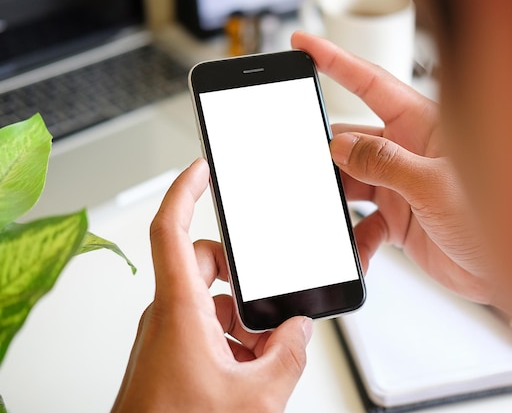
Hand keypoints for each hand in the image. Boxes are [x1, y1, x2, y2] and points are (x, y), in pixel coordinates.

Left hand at [111, 158, 312, 412]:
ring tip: (266, 348)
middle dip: (242, 274)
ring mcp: (167, 336)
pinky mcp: (170, 356)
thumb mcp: (257, 396)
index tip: (202, 168)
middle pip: (205, 266)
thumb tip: (297, 330)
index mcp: (180, 310)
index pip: (171, 229)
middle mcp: (168, 316)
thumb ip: (287, 354)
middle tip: (269, 293)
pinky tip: (252, 367)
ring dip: (240, 317)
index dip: (185, 190)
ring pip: (209, 302)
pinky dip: (230, 338)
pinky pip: (203, 328)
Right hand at [292, 31, 493, 303]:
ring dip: (338, 202)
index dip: (337, 62)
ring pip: (352, 182)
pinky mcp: (399, 219)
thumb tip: (341, 146)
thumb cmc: (494, 222)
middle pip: (352, 140)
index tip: (306, 46)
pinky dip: (356, 239)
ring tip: (328, 215)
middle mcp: (409, 152)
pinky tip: (358, 251)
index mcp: (423, 126)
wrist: (505, 276)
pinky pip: (364, 224)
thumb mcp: (434, 185)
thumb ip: (384, 163)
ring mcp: (401, 186)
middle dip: (328, 154)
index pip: (372, 85)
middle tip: (307, 167)